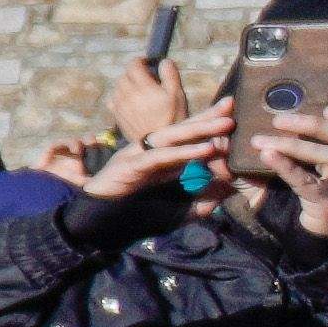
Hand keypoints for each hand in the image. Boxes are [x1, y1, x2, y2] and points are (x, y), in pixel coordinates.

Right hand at [75, 99, 219, 214]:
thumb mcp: (175, 205)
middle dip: (208, 117)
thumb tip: (227, 188)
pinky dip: (184, 152)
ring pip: (172, 137)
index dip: (206, 121)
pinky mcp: (130, 166)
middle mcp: (148, 150)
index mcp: (157, 155)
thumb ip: (199, 198)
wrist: (95, 221)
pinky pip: (160, 156)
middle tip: (232, 105)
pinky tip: (206, 150)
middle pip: (181, 128)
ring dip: (200, 129)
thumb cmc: (131, 211)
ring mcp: (137, 155)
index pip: (185, 134)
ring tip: (226, 124)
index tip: (230, 111)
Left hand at [110, 54, 189, 146]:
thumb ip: (170, 74)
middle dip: (134, 73)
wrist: (160, 143)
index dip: (140, 61)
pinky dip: (118, 96)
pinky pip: (111, 100)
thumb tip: (163, 61)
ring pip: (117, 87)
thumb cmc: (173, 117)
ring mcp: (120, 106)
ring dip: (126, 84)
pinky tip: (129, 101)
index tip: (148, 63)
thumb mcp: (177, 93)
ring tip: (139, 90)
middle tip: (146, 78)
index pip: (133, 65)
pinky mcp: (117, 116)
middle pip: (124, 75)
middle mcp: (128, 95)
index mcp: (143, 87)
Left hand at [232, 96, 327, 240]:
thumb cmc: (309, 191)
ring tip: (261, 140)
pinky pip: (310, 183)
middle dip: (314, 125)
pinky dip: (288, 167)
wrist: (315, 232)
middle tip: (278, 120)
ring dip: (295, 145)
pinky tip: (268, 156)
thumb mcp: (308, 166)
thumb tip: (258, 122)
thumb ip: (293, 144)